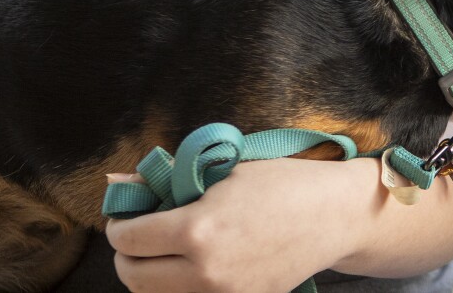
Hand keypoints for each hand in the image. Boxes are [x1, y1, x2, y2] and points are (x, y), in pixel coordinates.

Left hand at [107, 159, 364, 292]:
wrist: (334, 217)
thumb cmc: (283, 184)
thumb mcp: (226, 171)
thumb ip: (170, 181)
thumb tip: (117, 181)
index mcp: (197, 229)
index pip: (128, 239)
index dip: (120, 224)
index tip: (127, 216)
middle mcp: (203, 270)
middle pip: (133, 275)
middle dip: (128, 254)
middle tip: (139, 235)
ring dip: (149, 275)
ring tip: (164, 251)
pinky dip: (178, 288)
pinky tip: (191, 267)